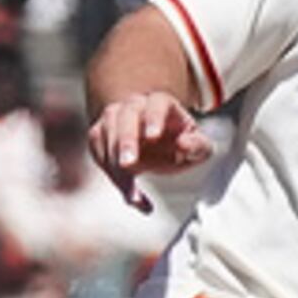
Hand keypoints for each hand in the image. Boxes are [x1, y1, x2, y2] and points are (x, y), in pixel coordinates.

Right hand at [89, 91, 215, 205]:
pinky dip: (112, 176)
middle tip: (128, 164)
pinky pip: (99, 154)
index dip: (154, 117)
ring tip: (132, 194)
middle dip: (125, 141)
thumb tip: (184, 144)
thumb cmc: (181, 143)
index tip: (153, 136)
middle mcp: (135, 106)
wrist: (160, 148)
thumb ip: (197, 146)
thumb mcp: (199, 147)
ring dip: (114, 164)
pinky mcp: (100, 136)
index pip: (157, 103)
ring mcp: (114, 119)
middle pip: (125, 117)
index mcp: (162, 104)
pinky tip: (130, 194)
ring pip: (105, 134)